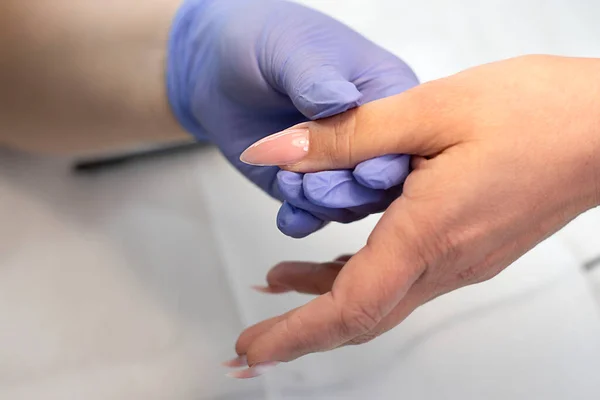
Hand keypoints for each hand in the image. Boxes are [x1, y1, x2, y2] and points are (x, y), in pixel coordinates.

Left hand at [167, 0, 417, 237]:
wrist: (222, 68)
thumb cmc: (268, 41)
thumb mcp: (293, 49)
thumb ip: (315, 77)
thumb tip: (340, 101)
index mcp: (388, 94)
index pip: (402, 135)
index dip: (386, 157)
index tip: (365, 172)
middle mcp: (372, 136)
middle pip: (381, 180)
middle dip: (348, 189)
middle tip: (315, 184)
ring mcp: (341, 165)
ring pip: (349, 203)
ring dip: (321, 203)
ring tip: (291, 184)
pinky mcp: (310, 185)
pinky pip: (313, 214)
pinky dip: (301, 218)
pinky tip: (289, 215)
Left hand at [229, 55, 599, 376]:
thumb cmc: (540, 114)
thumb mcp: (429, 109)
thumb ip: (346, 135)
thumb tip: (277, 151)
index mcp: (430, 234)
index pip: (349, 309)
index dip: (293, 334)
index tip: (252, 350)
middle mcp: (448, 262)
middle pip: (360, 318)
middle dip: (299, 334)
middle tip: (254, 342)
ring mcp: (462, 261)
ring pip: (379, 297)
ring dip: (325, 299)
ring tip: (280, 281)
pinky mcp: (469, 247)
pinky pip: (403, 277)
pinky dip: (360, 275)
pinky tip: (339, 255)